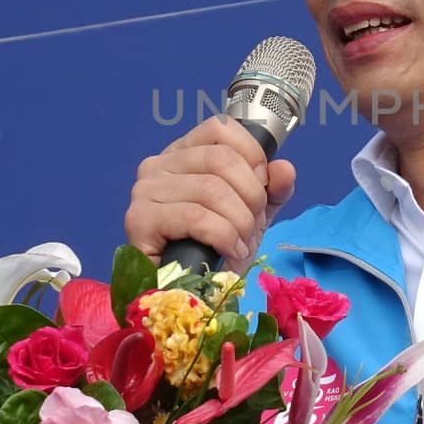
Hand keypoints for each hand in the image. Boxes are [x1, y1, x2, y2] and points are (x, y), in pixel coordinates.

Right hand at [123, 116, 296, 271]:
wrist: (190, 294)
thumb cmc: (216, 249)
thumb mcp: (252, 214)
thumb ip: (272, 190)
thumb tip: (284, 169)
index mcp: (184, 154)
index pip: (221, 129)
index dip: (252, 156)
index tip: (262, 187)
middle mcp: (159, 164)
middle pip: (221, 160)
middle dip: (251, 195)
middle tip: (253, 224)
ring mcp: (145, 190)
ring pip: (211, 189)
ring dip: (239, 221)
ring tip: (240, 242)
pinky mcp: (139, 219)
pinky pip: (195, 217)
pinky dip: (223, 235)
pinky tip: (228, 251)